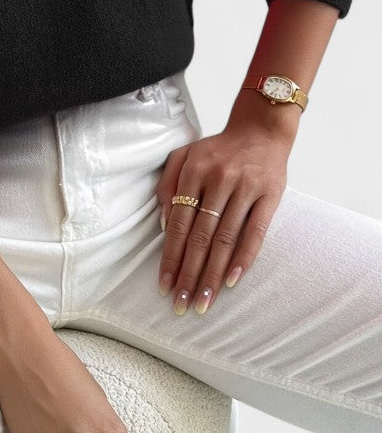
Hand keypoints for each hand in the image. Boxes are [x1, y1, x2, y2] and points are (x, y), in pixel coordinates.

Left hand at [155, 97, 296, 314]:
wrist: (261, 129)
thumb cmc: (218, 149)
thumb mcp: (184, 154)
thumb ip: (167, 183)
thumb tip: (162, 224)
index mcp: (193, 170)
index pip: (178, 222)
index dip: (170, 256)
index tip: (165, 284)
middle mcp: (218, 179)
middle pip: (200, 236)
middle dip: (189, 273)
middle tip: (182, 303)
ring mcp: (245, 187)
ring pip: (226, 239)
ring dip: (214, 274)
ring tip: (204, 300)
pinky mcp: (270, 194)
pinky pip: (256, 232)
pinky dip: (244, 258)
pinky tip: (233, 280)